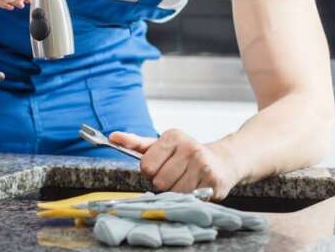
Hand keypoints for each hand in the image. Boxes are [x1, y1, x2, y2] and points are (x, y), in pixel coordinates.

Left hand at [108, 129, 243, 200]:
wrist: (222, 161)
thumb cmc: (185, 154)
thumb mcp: (160, 145)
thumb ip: (135, 142)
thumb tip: (112, 136)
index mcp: (173, 136)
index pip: (146, 165)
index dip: (150, 171)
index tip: (160, 166)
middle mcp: (189, 147)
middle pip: (159, 181)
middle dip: (163, 182)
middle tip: (175, 174)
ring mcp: (203, 164)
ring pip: (173, 192)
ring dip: (176, 191)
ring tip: (186, 180)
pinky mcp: (213, 181)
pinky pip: (189, 198)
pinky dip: (190, 197)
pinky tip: (196, 186)